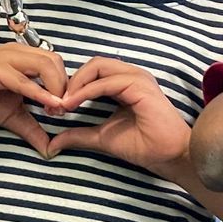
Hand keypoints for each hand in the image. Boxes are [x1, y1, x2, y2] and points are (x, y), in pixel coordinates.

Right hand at [0, 46, 67, 156]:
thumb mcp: (11, 117)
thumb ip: (32, 129)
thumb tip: (51, 149)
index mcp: (22, 57)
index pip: (56, 63)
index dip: (65, 86)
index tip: (64, 109)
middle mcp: (16, 52)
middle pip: (55, 61)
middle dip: (65, 86)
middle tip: (61, 110)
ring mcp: (4, 58)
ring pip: (44, 64)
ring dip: (56, 88)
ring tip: (55, 110)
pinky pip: (22, 79)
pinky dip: (39, 92)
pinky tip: (48, 106)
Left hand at [47, 57, 191, 178]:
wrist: (169, 157)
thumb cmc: (144, 146)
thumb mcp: (102, 138)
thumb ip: (79, 135)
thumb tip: (53, 143)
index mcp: (125, 83)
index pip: (93, 71)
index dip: (73, 85)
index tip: (58, 106)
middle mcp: (132, 76)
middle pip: (93, 64)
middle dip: (71, 80)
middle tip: (58, 102)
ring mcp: (137, 78)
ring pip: (98, 66)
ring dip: (76, 83)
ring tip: (64, 103)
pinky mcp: (140, 86)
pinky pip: (106, 82)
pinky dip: (86, 91)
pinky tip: (74, 104)